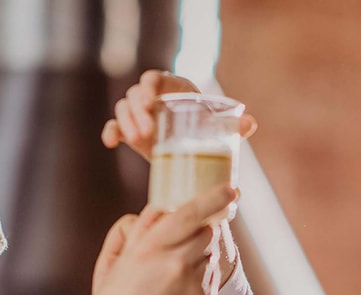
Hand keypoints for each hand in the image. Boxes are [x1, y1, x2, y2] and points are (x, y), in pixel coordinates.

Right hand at [85, 184, 237, 294]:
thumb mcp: (115, 258)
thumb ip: (136, 229)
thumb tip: (160, 210)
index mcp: (150, 247)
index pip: (190, 212)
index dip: (214, 197)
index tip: (230, 189)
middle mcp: (175, 263)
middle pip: (206, 231)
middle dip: (199, 230)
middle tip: (183, 241)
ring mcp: (192, 284)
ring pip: (209, 254)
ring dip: (198, 255)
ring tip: (174, 273)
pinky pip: (210, 278)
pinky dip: (200, 277)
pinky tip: (178, 291)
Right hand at [101, 70, 257, 160]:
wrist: (192, 151)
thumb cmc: (206, 131)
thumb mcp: (218, 128)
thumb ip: (233, 126)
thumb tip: (250, 125)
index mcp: (172, 87)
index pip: (154, 78)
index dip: (149, 85)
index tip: (152, 99)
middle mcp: (152, 97)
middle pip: (136, 93)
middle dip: (138, 108)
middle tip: (148, 129)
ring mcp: (138, 113)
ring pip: (123, 108)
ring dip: (127, 121)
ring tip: (138, 139)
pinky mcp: (129, 130)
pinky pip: (114, 126)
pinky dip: (110, 132)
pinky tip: (111, 143)